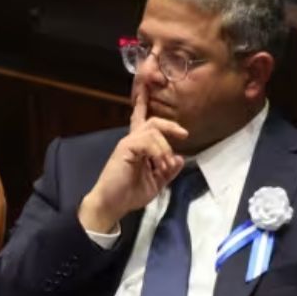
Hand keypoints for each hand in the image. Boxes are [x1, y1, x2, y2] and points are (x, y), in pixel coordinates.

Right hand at [78, 93, 188, 231]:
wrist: (112, 205)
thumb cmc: (130, 194)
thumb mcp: (156, 182)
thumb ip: (168, 170)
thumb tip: (180, 158)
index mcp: (139, 147)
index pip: (142, 122)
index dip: (144, 106)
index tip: (147, 90)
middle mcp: (132, 141)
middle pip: (153, 122)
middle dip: (170, 125)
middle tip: (184, 134)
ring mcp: (128, 144)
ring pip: (153, 131)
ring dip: (165, 148)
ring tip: (166, 166)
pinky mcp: (125, 148)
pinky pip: (147, 141)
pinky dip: (158, 152)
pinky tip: (159, 166)